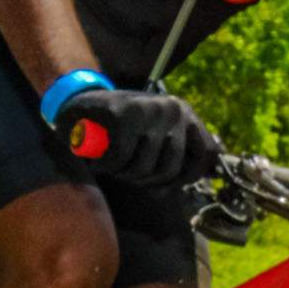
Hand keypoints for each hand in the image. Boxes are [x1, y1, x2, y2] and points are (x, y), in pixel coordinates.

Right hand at [52, 86, 221, 187]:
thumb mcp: (158, 136)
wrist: (79, 104)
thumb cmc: (120, 131)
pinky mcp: (122, 115)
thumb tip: (209, 173)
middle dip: (147, 180)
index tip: (166, 183)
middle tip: (129, 172)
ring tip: (114, 161)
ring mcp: (149, 110)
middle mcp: (172, 109)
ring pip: (143, 169)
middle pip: (170, 169)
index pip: (208, 154)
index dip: (188, 176)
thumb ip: (181, 152)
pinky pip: (118, 160)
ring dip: (124, 174)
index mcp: (185, 114)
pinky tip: (99, 156)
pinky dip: (104, 166)